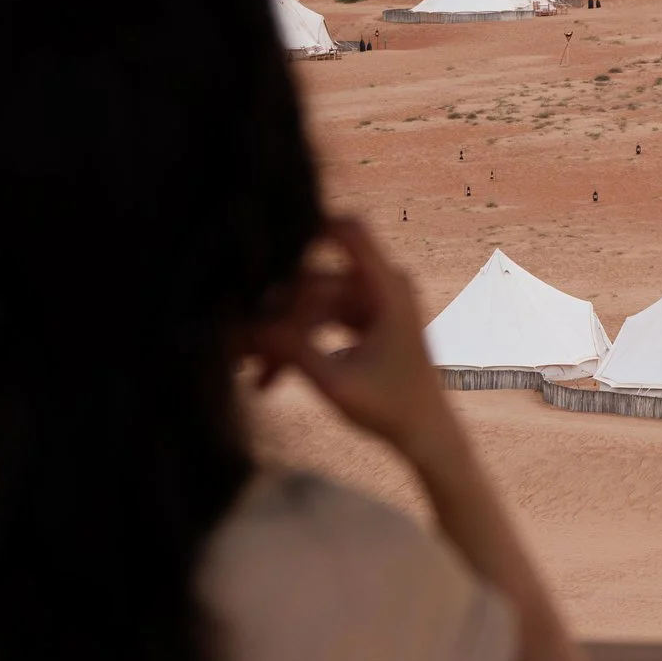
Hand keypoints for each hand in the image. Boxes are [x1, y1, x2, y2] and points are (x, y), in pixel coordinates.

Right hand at [250, 216, 462, 472]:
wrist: (427, 435)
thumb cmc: (392, 410)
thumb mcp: (336, 382)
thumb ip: (291, 350)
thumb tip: (239, 327)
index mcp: (389, 289)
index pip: (350, 234)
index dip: (311, 225)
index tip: (266, 234)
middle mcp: (384, 287)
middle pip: (314, 283)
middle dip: (273, 315)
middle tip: (234, 349)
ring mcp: (374, 302)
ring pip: (311, 305)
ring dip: (280, 337)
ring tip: (248, 371)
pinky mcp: (365, 319)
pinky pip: (321, 320)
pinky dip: (297, 344)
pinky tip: (266, 378)